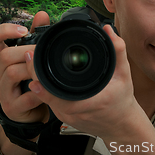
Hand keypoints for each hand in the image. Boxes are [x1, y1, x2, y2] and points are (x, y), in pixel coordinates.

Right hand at [0, 12, 50, 123]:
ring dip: (32, 69)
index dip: (2, 30)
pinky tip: (47, 88)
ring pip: (13, 73)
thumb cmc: (29, 80)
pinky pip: (25, 96)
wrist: (29, 113)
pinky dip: (39, 91)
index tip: (23, 30)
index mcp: (0, 58)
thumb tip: (42, 14)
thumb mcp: (30, 56)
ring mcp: (2, 91)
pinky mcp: (11, 107)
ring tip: (45, 69)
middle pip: (4, 55)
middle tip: (42, 52)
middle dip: (26, 51)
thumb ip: (36, 35)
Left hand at [24, 24, 140, 138]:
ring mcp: (68, 117)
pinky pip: (50, 102)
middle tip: (30, 56)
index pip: (57, 94)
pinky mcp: (65, 117)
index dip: (42, 82)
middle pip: (46, 94)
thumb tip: (108, 30)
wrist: (121, 125)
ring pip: (46, 98)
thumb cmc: (122, 100)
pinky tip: (44, 76)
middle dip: (36, 74)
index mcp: (88, 101)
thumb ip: (117, 50)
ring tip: (34, 62)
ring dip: (39, 81)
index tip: (33, 66)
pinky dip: (45, 88)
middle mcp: (74, 112)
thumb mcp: (124, 72)